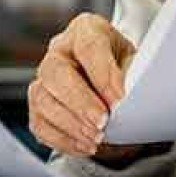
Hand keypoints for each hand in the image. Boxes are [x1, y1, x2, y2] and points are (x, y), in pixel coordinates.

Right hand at [29, 13, 152, 163]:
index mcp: (86, 30)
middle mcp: (59, 50)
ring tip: (97, 138)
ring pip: (43, 99)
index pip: (89, 46)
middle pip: (57, 72)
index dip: (104, 75)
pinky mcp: (38, 106)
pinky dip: (63, 139)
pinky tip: (86, 146)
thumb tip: (128, 99)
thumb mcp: (137, 64)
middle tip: (104, 122)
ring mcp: (44, 78)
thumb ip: (133, 76)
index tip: (120, 100)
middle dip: (81, 101)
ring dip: (72, 124)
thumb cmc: (124, 70)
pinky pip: (40, 124)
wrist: (115, 87)